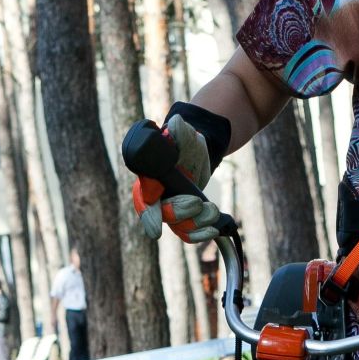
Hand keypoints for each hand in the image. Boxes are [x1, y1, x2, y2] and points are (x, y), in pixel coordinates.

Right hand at [131, 114, 220, 242]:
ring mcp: (169, 208)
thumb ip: (178, 131)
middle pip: (162, 215)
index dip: (149, 215)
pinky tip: (213, 230)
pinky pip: (188, 233)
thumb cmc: (184, 142)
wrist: (196, 152)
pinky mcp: (183, 216)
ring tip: (212, 211)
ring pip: (178, 227)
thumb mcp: (183, 134)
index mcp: (150, 177)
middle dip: (181, 213)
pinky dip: (200, 234)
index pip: (145, 198)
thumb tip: (175, 124)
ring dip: (197, 223)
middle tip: (199, 203)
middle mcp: (156, 196)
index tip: (156, 229)